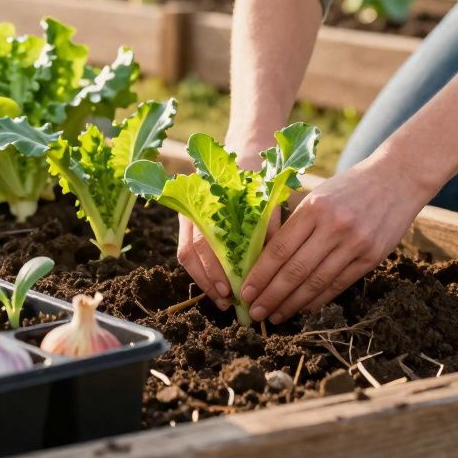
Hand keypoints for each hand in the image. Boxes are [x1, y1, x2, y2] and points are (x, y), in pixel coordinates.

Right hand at [176, 139, 271, 310]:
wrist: (245, 156)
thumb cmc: (256, 180)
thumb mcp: (265, 198)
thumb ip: (266, 224)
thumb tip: (271, 260)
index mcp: (206, 200)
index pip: (202, 241)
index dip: (214, 269)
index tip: (231, 288)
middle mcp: (191, 209)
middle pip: (191, 252)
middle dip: (209, 281)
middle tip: (228, 301)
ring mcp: (187, 217)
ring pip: (187, 256)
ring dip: (204, 281)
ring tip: (224, 300)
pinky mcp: (189, 226)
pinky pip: (189, 254)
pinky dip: (203, 273)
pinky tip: (219, 288)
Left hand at [241, 155, 433, 323]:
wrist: (398, 179)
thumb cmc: (349, 187)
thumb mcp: (319, 194)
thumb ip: (295, 222)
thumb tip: (264, 257)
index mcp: (314, 207)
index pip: (280, 248)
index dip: (260, 274)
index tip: (245, 291)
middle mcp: (334, 226)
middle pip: (295, 270)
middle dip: (271, 295)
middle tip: (254, 311)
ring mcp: (355, 243)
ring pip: (316, 282)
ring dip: (292, 304)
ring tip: (275, 316)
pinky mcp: (371, 257)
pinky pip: (339, 284)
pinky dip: (318, 300)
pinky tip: (303, 309)